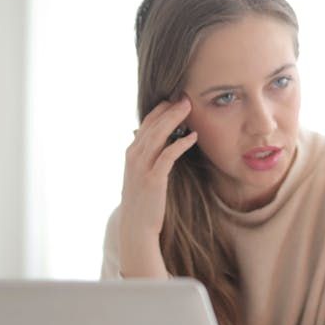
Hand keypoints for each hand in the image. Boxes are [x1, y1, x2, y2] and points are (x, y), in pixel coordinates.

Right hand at [118, 98, 198, 277]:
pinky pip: (168, 156)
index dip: (161, 109)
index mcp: (131, 153)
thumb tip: (162, 142)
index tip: (176, 98)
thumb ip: (149, 157)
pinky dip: (180, 144)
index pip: (146, 123)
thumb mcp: (141, 174)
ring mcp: (142, 167)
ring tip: (189, 107)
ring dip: (174, 119)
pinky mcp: (153, 179)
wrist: (136, 227)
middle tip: (185, 97)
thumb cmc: (143, 201)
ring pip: (158, 135)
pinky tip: (193, 137)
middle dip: (169, 109)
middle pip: (152, 124)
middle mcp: (134, 156)